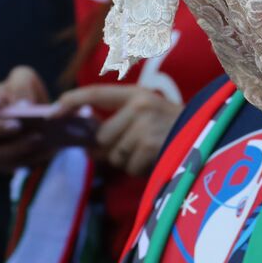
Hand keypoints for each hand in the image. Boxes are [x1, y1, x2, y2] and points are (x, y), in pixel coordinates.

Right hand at [0, 65, 50, 172]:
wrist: (38, 115)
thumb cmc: (25, 92)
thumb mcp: (25, 79)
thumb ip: (22, 86)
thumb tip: (24, 105)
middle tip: (18, 125)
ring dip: (15, 148)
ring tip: (38, 137)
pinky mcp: (3, 164)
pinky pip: (11, 165)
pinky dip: (29, 159)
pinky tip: (46, 150)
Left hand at [56, 84, 180, 176]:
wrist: (208, 138)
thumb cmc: (172, 131)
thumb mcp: (147, 118)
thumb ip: (119, 125)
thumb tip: (89, 148)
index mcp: (137, 94)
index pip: (96, 93)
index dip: (72, 101)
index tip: (53, 111)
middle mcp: (139, 104)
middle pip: (104, 136)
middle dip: (113, 149)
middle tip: (134, 149)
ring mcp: (144, 123)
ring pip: (115, 154)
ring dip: (128, 161)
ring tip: (149, 153)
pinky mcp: (148, 144)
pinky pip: (129, 166)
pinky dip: (140, 169)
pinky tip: (156, 159)